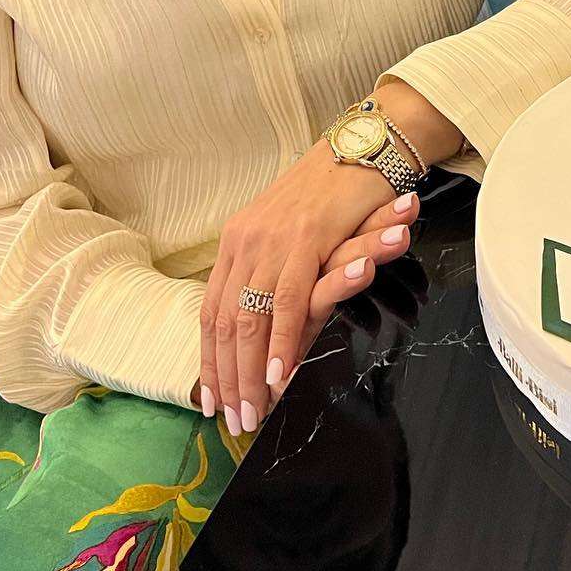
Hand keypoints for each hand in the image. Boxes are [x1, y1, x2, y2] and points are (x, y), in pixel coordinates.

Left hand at [198, 143, 412, 437]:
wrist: (359, 148)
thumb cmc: (332, 197)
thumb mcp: (293, 242)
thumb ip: (277, 284)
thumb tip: (272, 336)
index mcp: (236, 243)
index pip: (212, 313)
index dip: (211, 361)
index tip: (213, 402)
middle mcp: (245, 242)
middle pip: (225, 323)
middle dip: (228, 379)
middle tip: (236, 422)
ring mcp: (272, 240)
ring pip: (250, 318)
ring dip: (250, 373)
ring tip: (254, 411)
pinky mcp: (304, 238)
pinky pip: (286, 302)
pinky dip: (281, 344)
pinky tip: (279, 375)